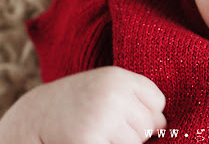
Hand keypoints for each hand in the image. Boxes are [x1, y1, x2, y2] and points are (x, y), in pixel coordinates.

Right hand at [0, 66, 165, 143]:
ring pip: (136, 142)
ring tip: (101, 133)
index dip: (148, 113)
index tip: (129, 115)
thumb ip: (136, 99)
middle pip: (149, 124)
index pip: (158, 101)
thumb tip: (164, 125)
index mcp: (119, 78)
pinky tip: (95, 140)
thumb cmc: (79, 101)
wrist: (37, 114)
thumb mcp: (107, 88)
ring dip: (122, 143)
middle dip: (135, 131)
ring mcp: (101, 118)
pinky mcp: (89, 140)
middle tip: (109, 126)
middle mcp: (112, 95)